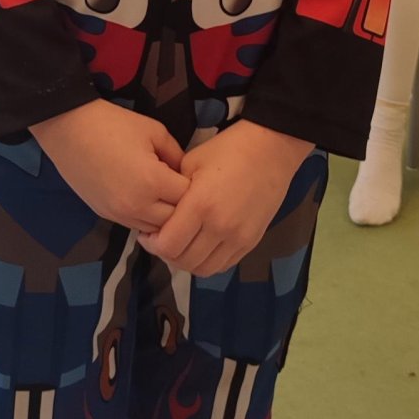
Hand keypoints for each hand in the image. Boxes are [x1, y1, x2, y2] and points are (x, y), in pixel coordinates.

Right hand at [31, 100, 188, 233]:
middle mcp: (137, 206)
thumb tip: (187, 173)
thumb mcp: (154, 131)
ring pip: (156, 230)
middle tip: (182, 187)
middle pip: (175, 221)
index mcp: (152, 182)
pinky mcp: (106, 216)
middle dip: (184, 207)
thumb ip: (177, 155)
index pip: (189, 199)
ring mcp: (120, 214)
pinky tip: (147, 200)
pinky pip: (136, 226)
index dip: (195, 187)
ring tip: (165, 195)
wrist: (69, 129)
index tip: (195, 176)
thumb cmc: (114, 124)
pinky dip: (147, 218)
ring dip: (165, 217)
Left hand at [137, 121, 311, 277]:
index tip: (147, 233)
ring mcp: (238, 238)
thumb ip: (172, 191)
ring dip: (186, 261)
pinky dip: (207, 261)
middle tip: (160, 239)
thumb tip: (157, 210)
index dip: (151, 243)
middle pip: (183, 260)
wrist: (271, 148)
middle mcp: (220, 227)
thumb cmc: (228, 149)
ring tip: (181, 244)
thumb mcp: (191, 162)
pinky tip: (201, 246)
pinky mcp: (251, 241)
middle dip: (165, 253)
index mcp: (201, 205)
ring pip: (203, 269)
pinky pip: (223, 265)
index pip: (168, 244)